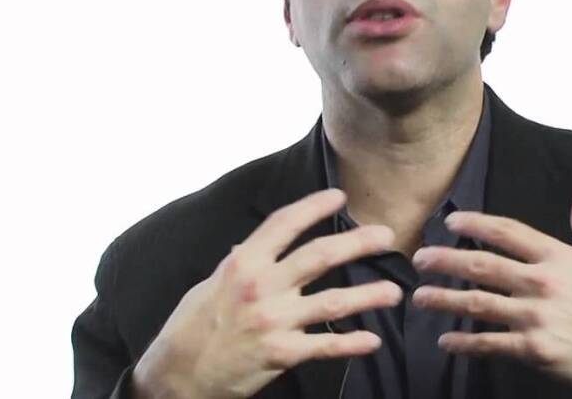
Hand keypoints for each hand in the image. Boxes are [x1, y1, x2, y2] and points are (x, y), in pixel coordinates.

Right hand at [131, 188, 402, 398]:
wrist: (177, 374)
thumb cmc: (192, 326)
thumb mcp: (211, 284)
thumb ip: (239, 264)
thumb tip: (252, 245)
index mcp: (243, 262)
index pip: (285, 223)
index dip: (314, 207)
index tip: (340, 197)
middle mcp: (261, 286)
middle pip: (320, 256)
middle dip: (358, 243)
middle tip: (387, 236)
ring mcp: (274, 321)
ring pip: (332, 302)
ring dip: (368, 295)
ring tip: (393, 292)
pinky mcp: (282, 354)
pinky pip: (325, 346)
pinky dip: (351, 344)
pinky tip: (371, 340)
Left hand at [409, 197, 571, 398]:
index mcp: (558, 257)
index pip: (507, 231)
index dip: (475, 223)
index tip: (451, 221)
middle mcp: (542, 283)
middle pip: (482, 265)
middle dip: (445, 260)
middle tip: (420, 259)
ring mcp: (536, 317)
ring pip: (478, 303)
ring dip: (444, 299)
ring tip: (420, 297)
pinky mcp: (534, 349)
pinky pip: (490, 343)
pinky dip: (465, 342)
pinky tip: (446, 340)